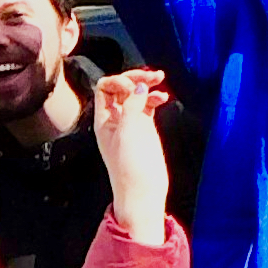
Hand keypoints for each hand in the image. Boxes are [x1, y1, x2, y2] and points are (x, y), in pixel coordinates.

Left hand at [90, 67, 172, 245]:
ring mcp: (131, 123)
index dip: (119, 81)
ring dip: (147, 84)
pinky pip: (148, 106)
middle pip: (121, 88)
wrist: (143, 192)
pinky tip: (164, 98)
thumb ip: (131, 106)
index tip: (134, 87)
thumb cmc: (130, 167)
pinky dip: (155, 98)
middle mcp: (115, 119)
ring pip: (136, 95)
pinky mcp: (145, 129)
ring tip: (161, 80)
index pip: (105, 88)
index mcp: (103, 120)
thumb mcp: (127, 132)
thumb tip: (140, 86)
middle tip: (153, 75)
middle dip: (135, 78)